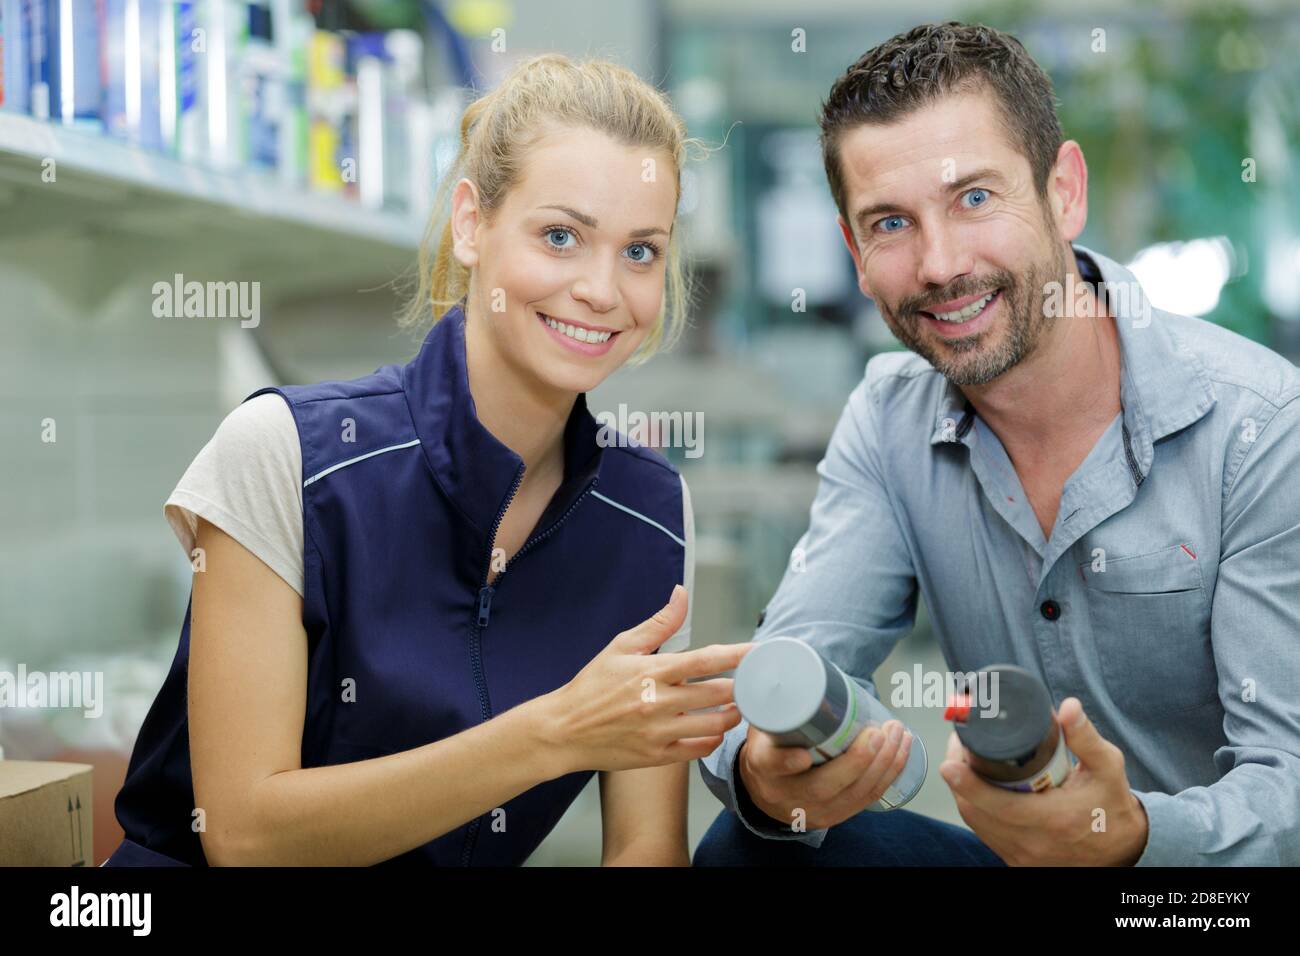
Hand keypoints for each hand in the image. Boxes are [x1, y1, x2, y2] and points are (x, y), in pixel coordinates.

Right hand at [541, 585, 752, 773]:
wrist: (563, 730)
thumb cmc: (592, 685)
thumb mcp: (621, 647)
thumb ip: (658, 623)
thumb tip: (682, 594)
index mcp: (652, 670)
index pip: (706, 660)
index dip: (737, 655)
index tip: (758, 652)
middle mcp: (659, 702)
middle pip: (719, 694)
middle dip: (740, 687)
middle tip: (750, 681)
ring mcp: (659, 732)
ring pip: (715, 725)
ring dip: (732, 714)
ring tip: (735, 705)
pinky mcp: (657, 756)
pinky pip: (699, 749)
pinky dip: (713, 738)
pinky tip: (713, 728)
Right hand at [738, 718, 912, 831]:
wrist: (769, 789)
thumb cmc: (771, 746)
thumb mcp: (764, 724)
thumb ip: (778, 701)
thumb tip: (799, 664)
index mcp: (762, 767)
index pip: (771, 766)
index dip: (787, 763)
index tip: (803, 756)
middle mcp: (786, 794)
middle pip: (822, 787)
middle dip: (856, 762)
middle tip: (878, 733)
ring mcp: (814, 810)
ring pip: (852, 794)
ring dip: (882, 764)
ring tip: (897, 733)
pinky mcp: (837, 815)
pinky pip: (867, 798)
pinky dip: (889, 775)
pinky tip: (902, 752)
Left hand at [940, 697, 1149, 865]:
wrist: (1125, 849)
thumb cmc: (1112, 805)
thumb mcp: (1108, 767)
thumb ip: (1086, 738)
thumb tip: (1067, 707)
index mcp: (1054, 819)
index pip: (998, 806)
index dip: (969, 785)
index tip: (950, 765)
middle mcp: (1035, 843)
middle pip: (978, 813)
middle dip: (960, 780)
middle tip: (958, 748)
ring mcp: (1025, 857)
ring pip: (977, 824)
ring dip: (964, 794)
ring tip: (963, 763)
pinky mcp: (1019, 863)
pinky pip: (987, 835)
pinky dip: (976, 812)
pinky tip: (976, 790)